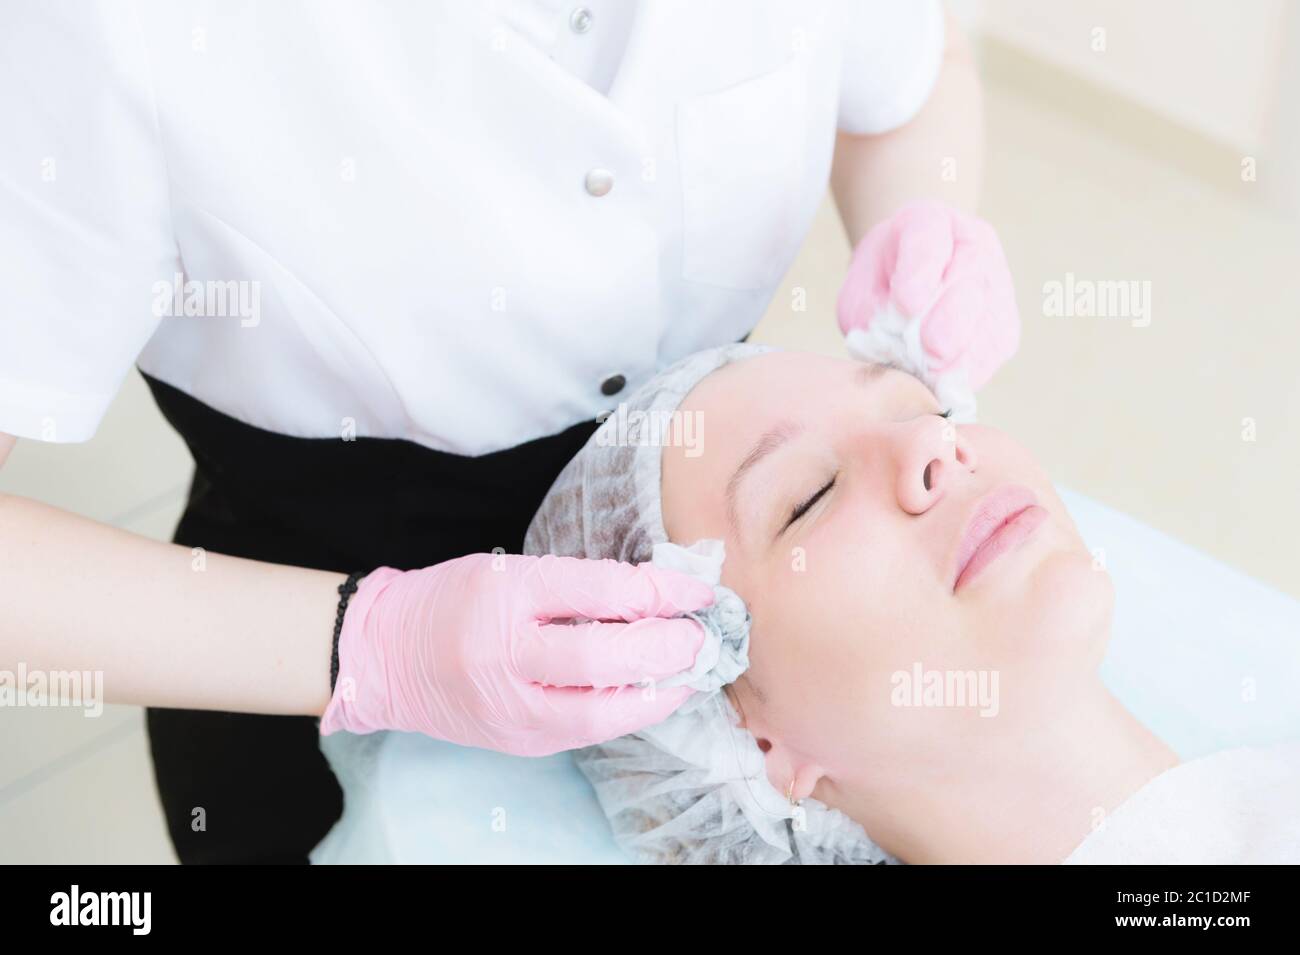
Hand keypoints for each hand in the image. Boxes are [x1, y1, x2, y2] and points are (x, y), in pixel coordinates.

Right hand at [319, 553, 712, 755]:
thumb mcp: (510, 570)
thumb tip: (658, 596)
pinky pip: (590, 731)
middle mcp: (505, 652)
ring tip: (692, 671)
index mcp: (506, 592)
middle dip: (667, 647)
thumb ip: (578, 584)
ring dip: (660, 691)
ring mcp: (510, 705)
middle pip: (604, 656)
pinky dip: (631, 713)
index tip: (699, 589)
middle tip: (702, 635)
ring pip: (602, 710)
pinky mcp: (520, 740)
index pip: (601, 590)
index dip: (662, 589)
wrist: (388, 657)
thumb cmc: (457, 600)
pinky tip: (657, 694)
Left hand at [836, 199, 1018, 391]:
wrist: (910, 279)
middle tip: (931, 351)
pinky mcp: (1005, 326)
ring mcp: (996, 284)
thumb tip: (894, 349)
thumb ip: (870, 311)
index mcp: (928, 221)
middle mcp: (973, 246)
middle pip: (970, 285)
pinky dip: (968, 371)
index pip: (928, 241)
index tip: (907, 304)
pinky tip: (944, 380)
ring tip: (930, 373)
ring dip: (959, 355)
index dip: (921, 274)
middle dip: (951, 322)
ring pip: (987, 324)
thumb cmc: (881, 284)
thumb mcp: (859, 288)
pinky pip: (992, 353)